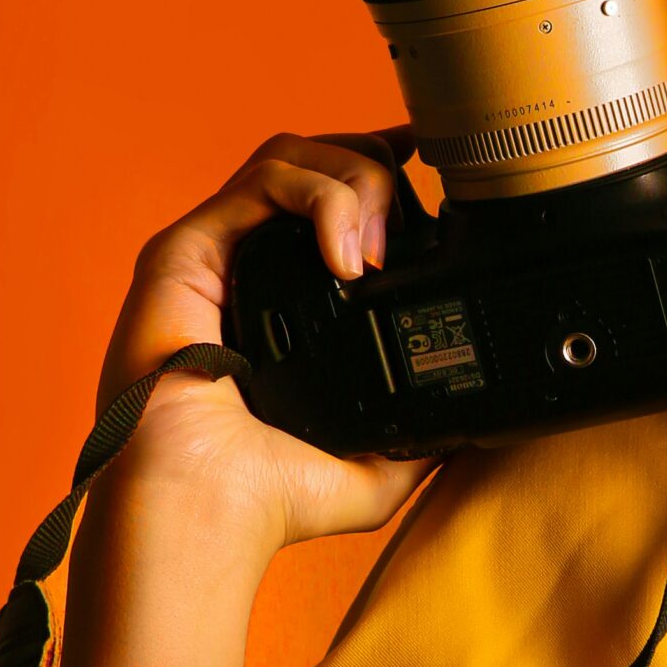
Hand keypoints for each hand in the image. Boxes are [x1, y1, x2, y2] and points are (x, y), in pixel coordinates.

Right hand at [87, 128, 439, 576]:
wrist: (207, 512)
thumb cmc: (269, 500)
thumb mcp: (378, 464)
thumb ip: (427, 437)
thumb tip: (482, 424)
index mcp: (284, 298)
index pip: (334, 198)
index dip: (382, 171)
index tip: (436, 168)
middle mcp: (245, 264)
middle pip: (319, 160)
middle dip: (376, 173)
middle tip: (405, 237)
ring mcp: (214, 252)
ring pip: (292, 154)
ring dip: (353, 179)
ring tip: (374, 250)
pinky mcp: (184, 250)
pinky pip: (262, 179)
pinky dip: (320, 195)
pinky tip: (345, 253)